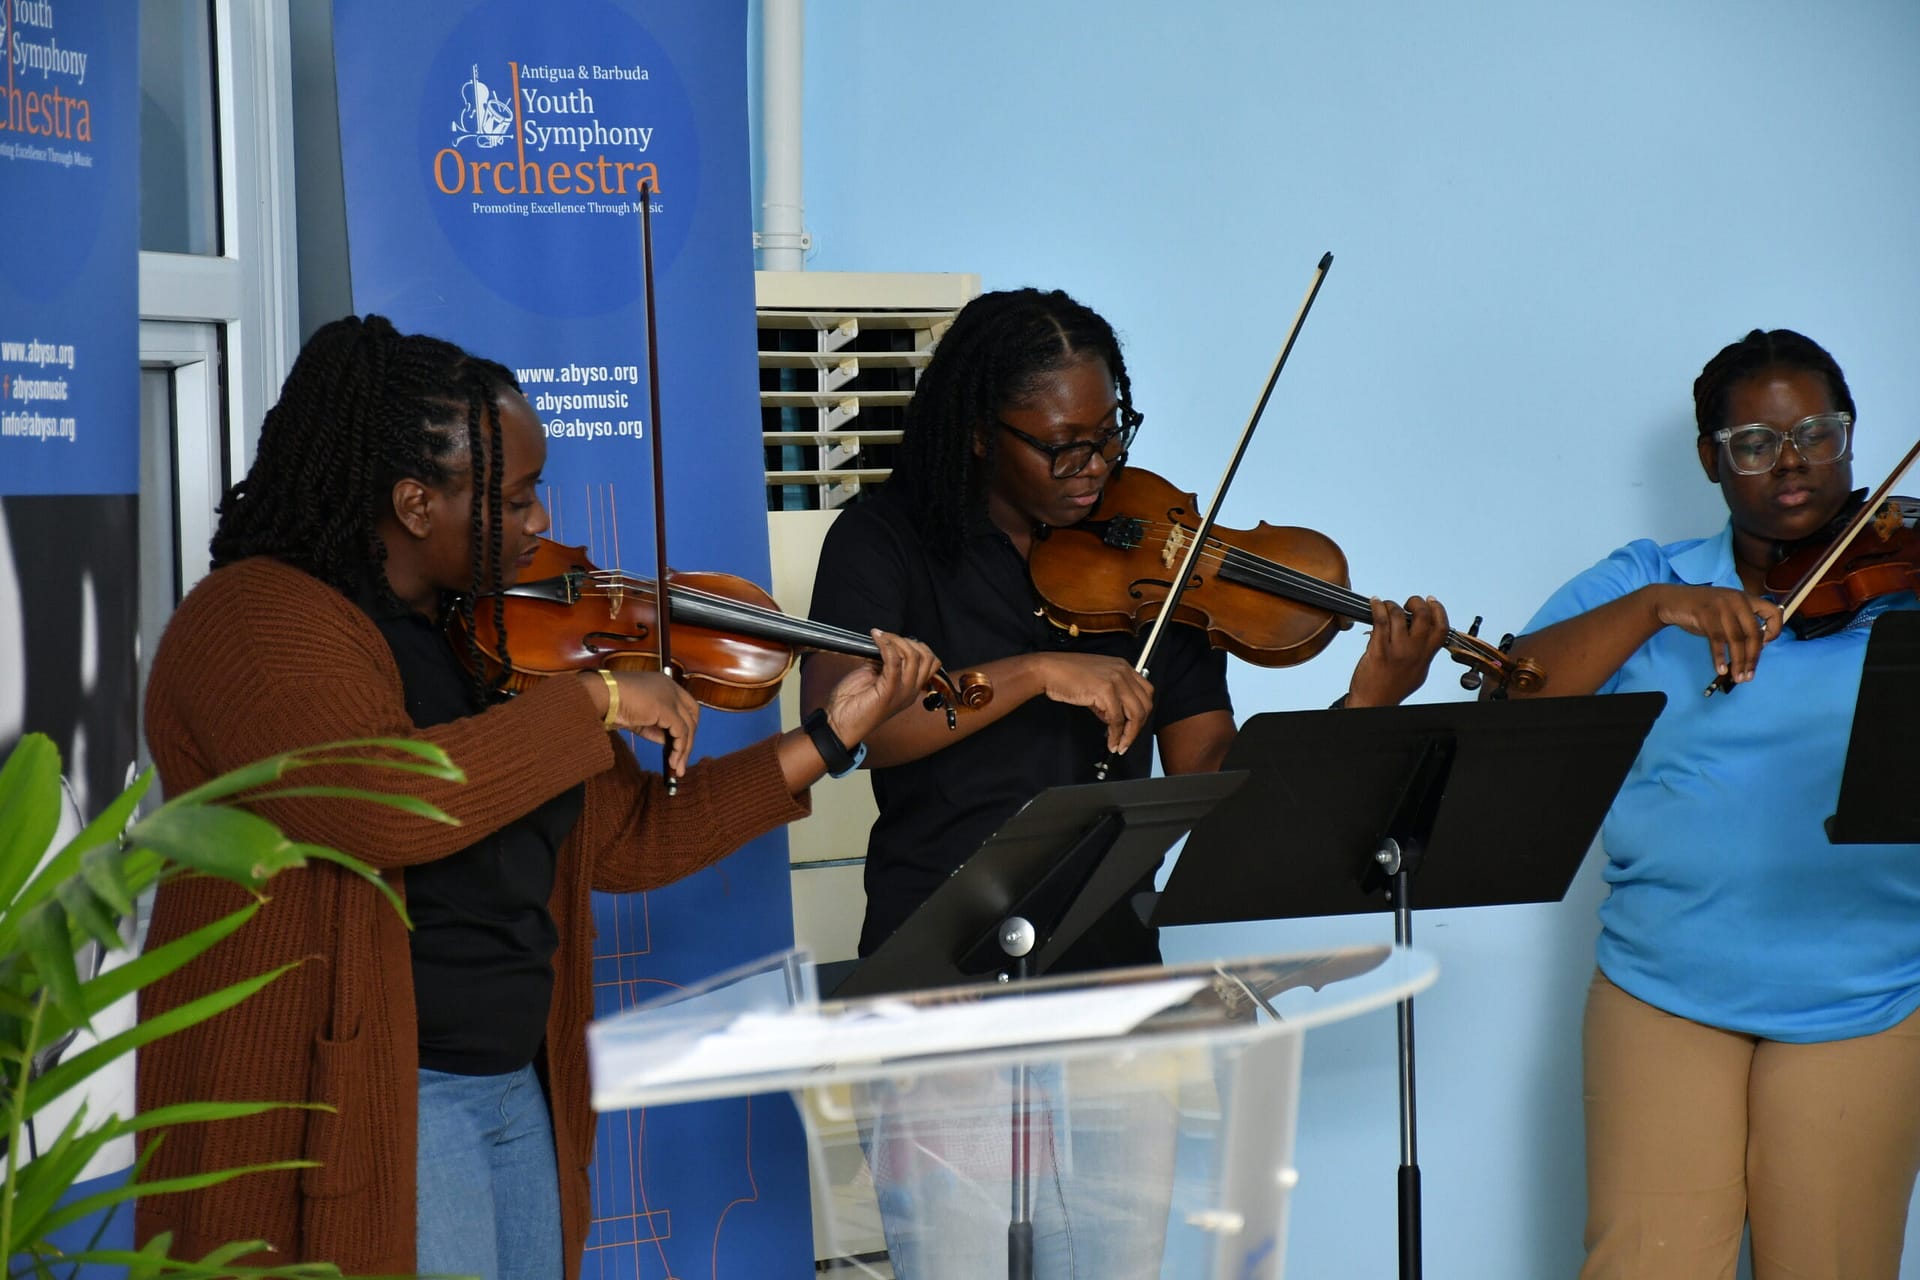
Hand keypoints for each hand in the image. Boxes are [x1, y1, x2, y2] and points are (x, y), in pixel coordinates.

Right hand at [607, 670, 699, 776]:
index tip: (680, 744)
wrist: (601, 696)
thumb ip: (655, 727)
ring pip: (688, 727)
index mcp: (664, 684)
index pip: (685, 705)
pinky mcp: (667, 709)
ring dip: (683, 750)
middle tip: (681, 758)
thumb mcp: (639, 718)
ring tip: (677, 768)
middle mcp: (671, 688)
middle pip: (692, 715)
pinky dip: (678, 749)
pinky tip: (672, 762)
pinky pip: (680, 733)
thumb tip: (668, 742)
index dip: (685, 725)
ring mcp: (671, 697)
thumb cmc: (612, 704)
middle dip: (689, 738)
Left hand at [821, 631, 941, 747]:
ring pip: (914, 657)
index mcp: (909, 689)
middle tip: (888, 638)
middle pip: (926, 658)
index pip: (930, 662)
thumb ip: (884, 662)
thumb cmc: (851, 702)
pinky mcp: (888, 692)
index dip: (917, 646)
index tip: (895, 640)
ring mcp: (901, 693)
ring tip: (880, 637)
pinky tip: (876, 639)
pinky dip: (886, 646)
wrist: (838, 723)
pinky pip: (894, 662)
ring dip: (896, 641)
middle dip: (908, 641)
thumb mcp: (873, 676)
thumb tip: (886, 644)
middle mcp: (910, 692)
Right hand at [1029, 652, 1155, 754]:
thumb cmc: (1066, 675)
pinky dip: (1115, 734)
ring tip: (1120, 745)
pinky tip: (1110, 741)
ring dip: (1130, 734)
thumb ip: (1110, 699)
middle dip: (1138, 727)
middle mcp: (1123, 671)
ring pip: (1136, 713)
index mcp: (1123, 667)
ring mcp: (1116, 680)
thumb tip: (1115, 720)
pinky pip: (1117, 719)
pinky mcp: (1106, 690)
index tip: (1134, 726)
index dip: (1142, 713)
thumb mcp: (1096, 683)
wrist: (1048, 670)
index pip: (1146, 692)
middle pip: (1145, 704)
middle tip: (1128, 740)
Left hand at [1347, 595, 1448, 707]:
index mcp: (1425, 657)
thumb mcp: (1417, 671)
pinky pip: (1380, 621)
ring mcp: (1396, 650)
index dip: (1439, 610)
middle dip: (1416, 602)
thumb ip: (1423, 653)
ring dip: (1392, 605)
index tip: (1431, 601)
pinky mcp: (1378, 649)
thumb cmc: (1392, 688)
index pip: (1441, 628)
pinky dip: (1377, 607)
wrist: (1374, 702)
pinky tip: (1374, 603)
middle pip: (1423, 616)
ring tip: (1386, 606)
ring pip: (1399, 615)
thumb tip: (1422, 635)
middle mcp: (1414, 652)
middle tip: (1408, 603)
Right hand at [1648, 584, 1782, 683]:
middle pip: (1754, 633)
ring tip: (1738, 678)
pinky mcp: (1705, 614)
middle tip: (1749, 675)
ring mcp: (1722, 606)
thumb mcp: (1725, 613)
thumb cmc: (1699, 610)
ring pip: (1736, 639)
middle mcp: (1737, 600)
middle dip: (1753, 658)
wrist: (1671, 600)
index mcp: (1746, 599)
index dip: (1774, 631)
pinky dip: (1719, 657)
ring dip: (1738, 662)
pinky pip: (1717, 640)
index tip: (1764, 646)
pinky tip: (1721, 669)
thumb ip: (1740, 625)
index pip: (1773, 612)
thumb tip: (1754, 650)